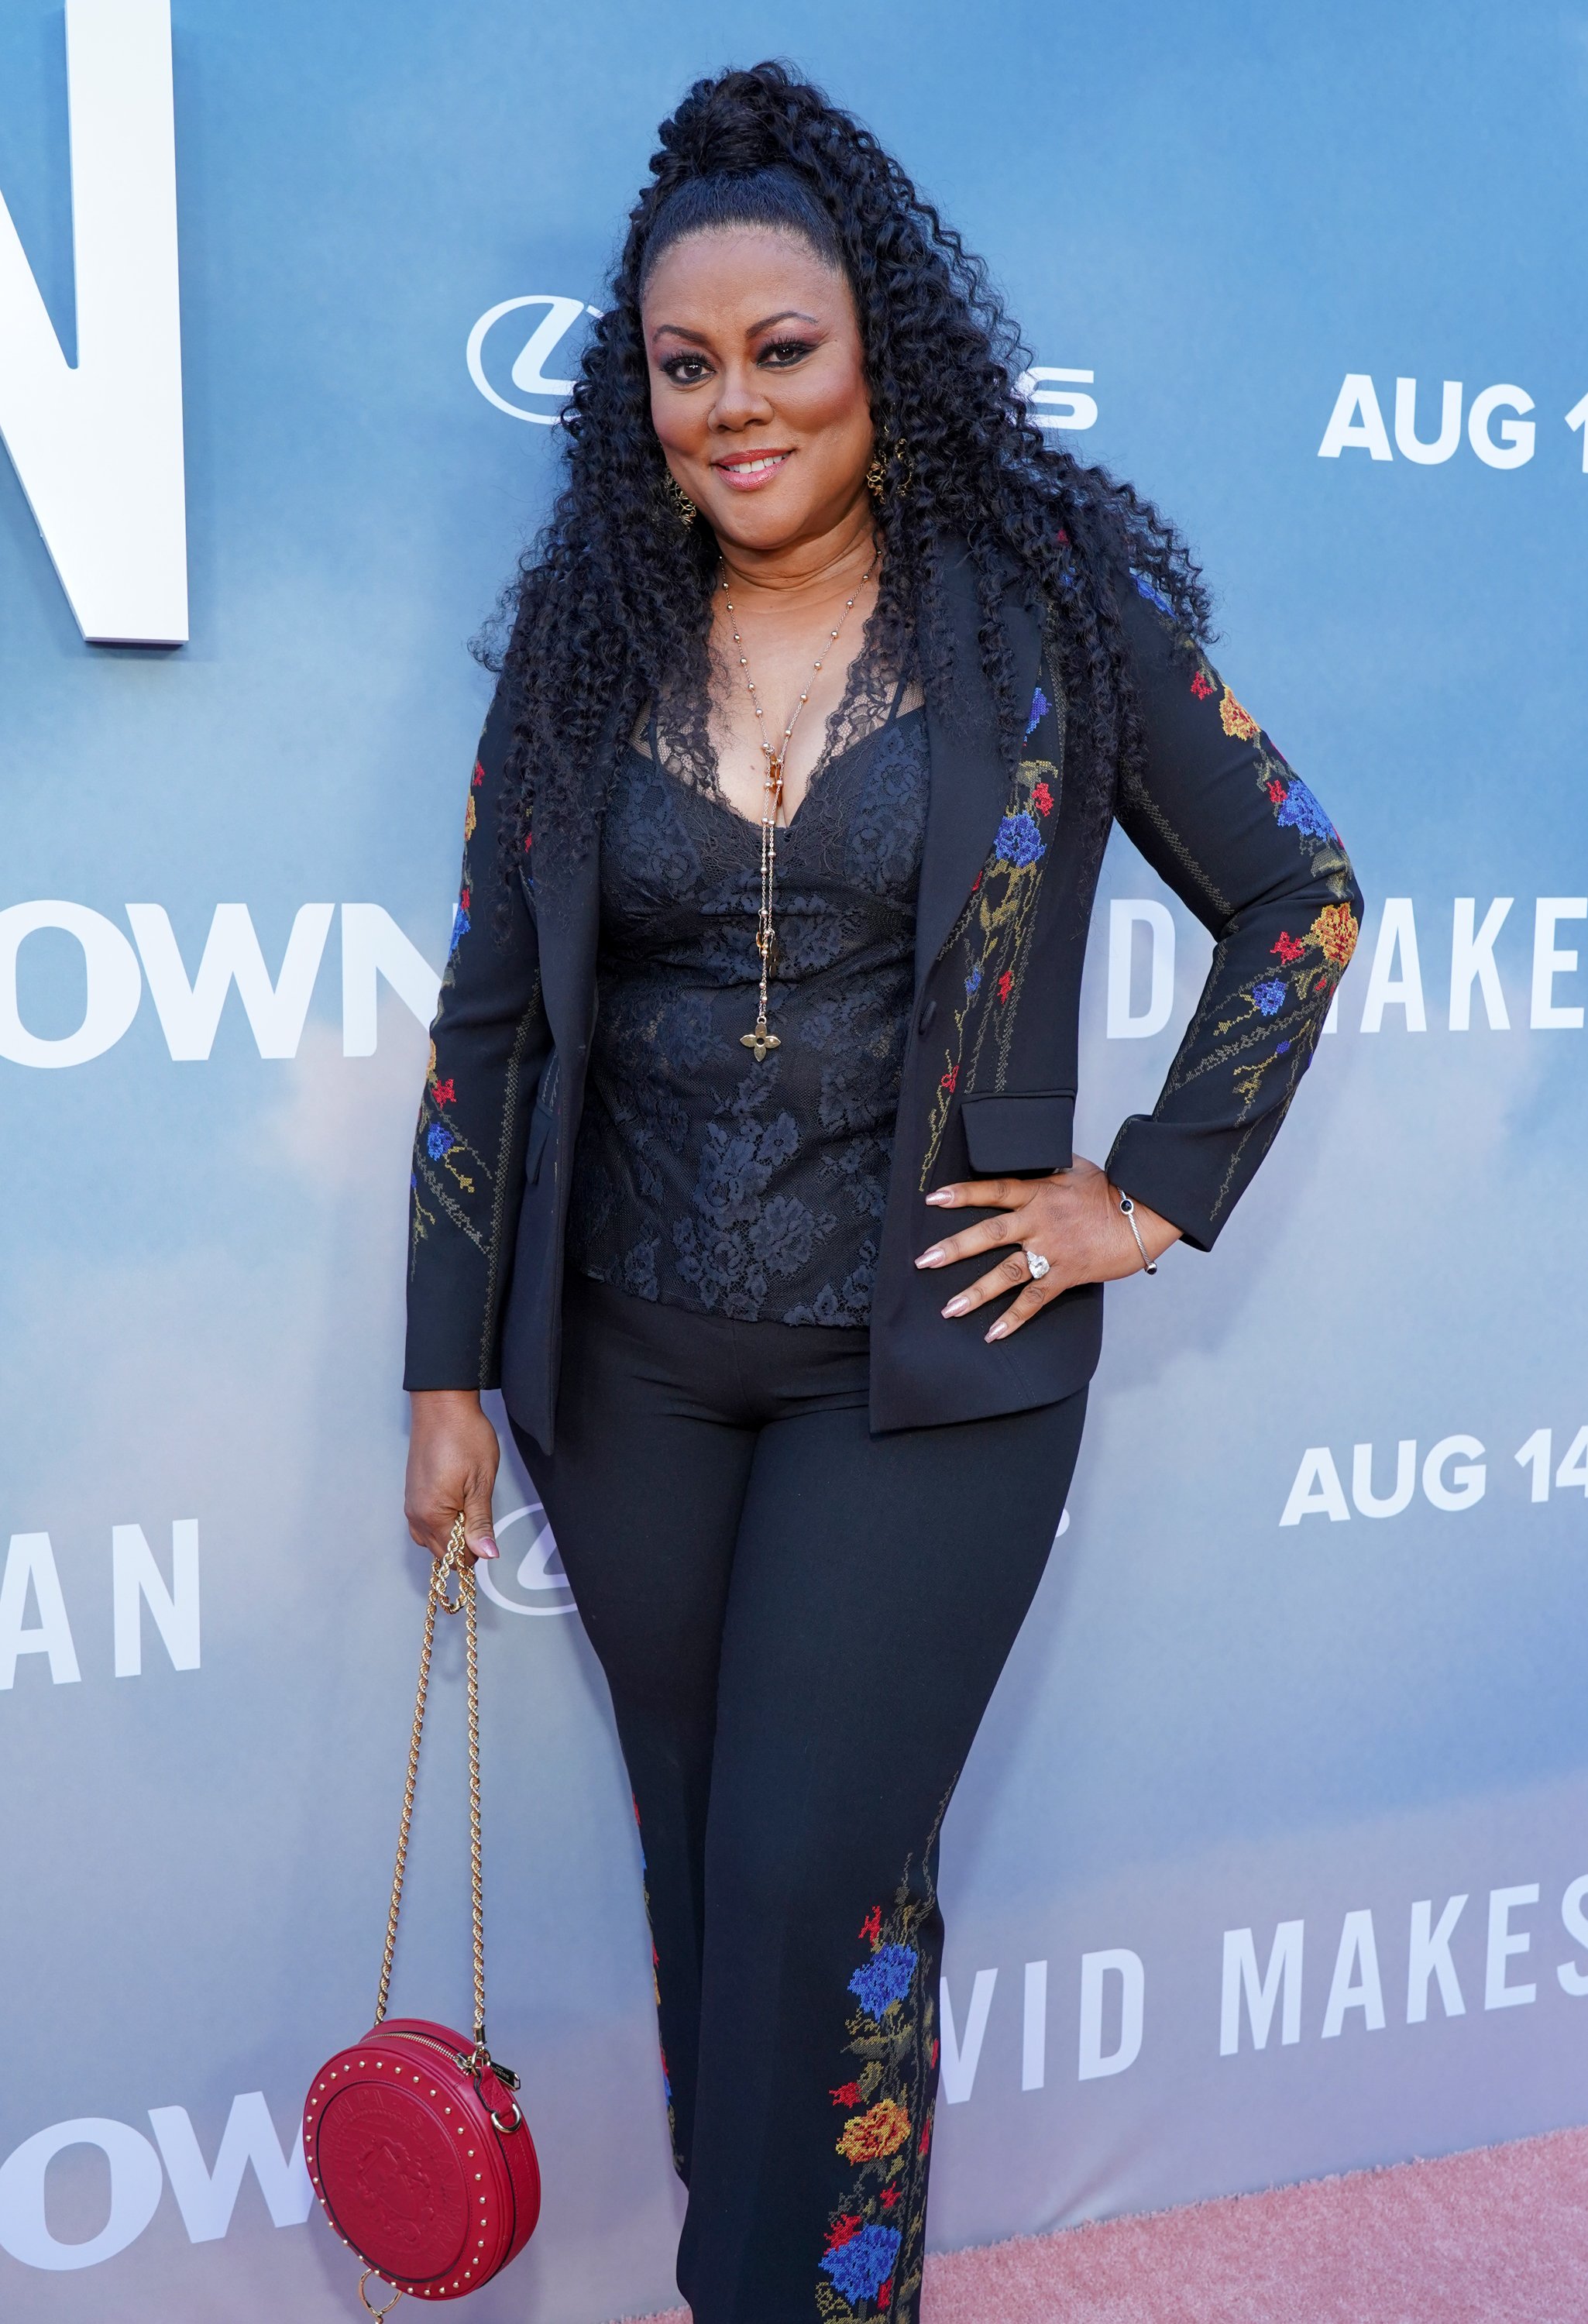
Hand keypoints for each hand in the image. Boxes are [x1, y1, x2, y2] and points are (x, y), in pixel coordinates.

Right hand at [405, 1390, 501, 1561]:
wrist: (442, 1406)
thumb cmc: (464, 1437)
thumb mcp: (481, 1483)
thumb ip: (481, 1522)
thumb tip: (487, 1554)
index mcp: (432, 1515)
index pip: (455, 1556)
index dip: (475, 1551)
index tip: (488, 1538)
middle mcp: (416, 1514)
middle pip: (441, 1551)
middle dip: (463, 1545)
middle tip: (482, 1520)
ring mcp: (412, 1504)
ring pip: (431, 1539)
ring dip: (452, 1535)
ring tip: (470, 1510)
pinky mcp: (413, 1494)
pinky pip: (425, 1523)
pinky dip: (442, 1524)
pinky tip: (457, 1507)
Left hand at [915, 1154, 1180, 1341]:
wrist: (1145, 1213)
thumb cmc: (1111, 1188)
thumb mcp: (1073, 1167)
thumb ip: (1044, 1168)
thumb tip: (1026, 1159)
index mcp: (1038, 1192)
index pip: (993, 1190)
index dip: (962, 1194)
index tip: (933, 1199)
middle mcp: (1039, 1221)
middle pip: (989, 1234)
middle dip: (954, 1248)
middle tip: (924, 1261)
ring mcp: (1051, 1250)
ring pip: (1005, 1273)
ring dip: (975, 1292)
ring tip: (949, 1309)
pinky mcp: (1065, 1275)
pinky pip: (1034, 1300)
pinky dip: (1013, 1319)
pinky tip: (992, 1333)